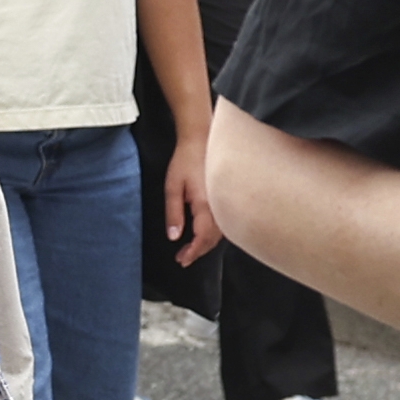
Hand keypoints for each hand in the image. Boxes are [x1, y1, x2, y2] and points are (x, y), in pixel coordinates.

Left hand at [161, 120, 222, 267]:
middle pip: (214, 239)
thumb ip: (173, 213)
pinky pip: (225, 223)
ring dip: (207, 244)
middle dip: (199, 251)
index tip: (182, 260)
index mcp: (206, 204)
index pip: (203, 237)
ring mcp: (226, 202)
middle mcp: (220, 206)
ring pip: (221, 233)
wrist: (203, 139)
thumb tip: (174, 237)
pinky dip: (214, 234)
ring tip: (191, 250)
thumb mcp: (172, 187)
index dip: (193, 252)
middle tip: (183, 258)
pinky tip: (204, 235)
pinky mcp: (227, 198)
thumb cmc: (185, 160)